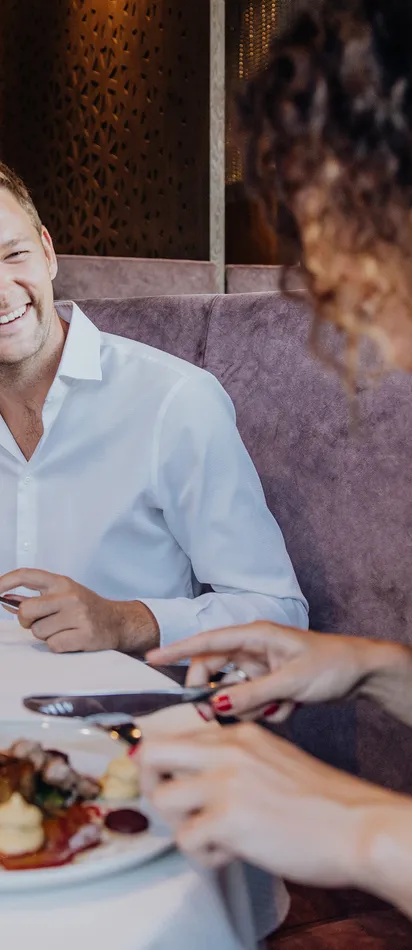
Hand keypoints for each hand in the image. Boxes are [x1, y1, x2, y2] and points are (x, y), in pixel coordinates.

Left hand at [0, 568, 158, 653]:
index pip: (27, 575)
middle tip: (40, 622)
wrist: (118, 622)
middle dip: (27, 621)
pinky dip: (59, 646)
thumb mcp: (64, 594)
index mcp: (61, 582)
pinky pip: (53, 645)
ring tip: (64, 630)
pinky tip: (72, 639)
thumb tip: (7, 601)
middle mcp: (69, 595)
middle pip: (27, 610)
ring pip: (39, 632)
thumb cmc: (86, 608)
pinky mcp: (84, 634)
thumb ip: (37, 597)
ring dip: (46, 635)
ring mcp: (78, 615)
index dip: (5, 581)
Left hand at [140, 721, 393, 885]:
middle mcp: (226, 750)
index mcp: (237, 734)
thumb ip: (234, 761)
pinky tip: (232, 853)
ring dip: (181, 826)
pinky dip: (203, 855)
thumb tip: (196, 778)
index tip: (163, 783)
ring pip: (161, 800)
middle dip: (149, 785)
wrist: (357, 824)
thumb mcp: (273, 758)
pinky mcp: (227, 818)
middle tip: (172, 809)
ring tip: (213, 838)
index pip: (174, 736)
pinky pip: (185, 841)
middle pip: (150, 754)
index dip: (160, 765)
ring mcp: (224, 781)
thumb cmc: (323, 801)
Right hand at [147, 621, 403, 722]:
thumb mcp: (289, 682)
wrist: (362, 672)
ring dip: (252, 706)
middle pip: (216, 672)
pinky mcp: (271, 682)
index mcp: (255, 636)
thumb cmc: (330, 664)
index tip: (151, 658)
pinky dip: (268, 709)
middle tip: (219, 717)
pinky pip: (254, 701)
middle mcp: (254, 649)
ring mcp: (262, 666)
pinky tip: (292, 706)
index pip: (207, 642)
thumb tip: (215, 705)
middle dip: (219, 695)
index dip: (177, 650)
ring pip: (235, 692)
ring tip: (282, 705)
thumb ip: (251, 694)